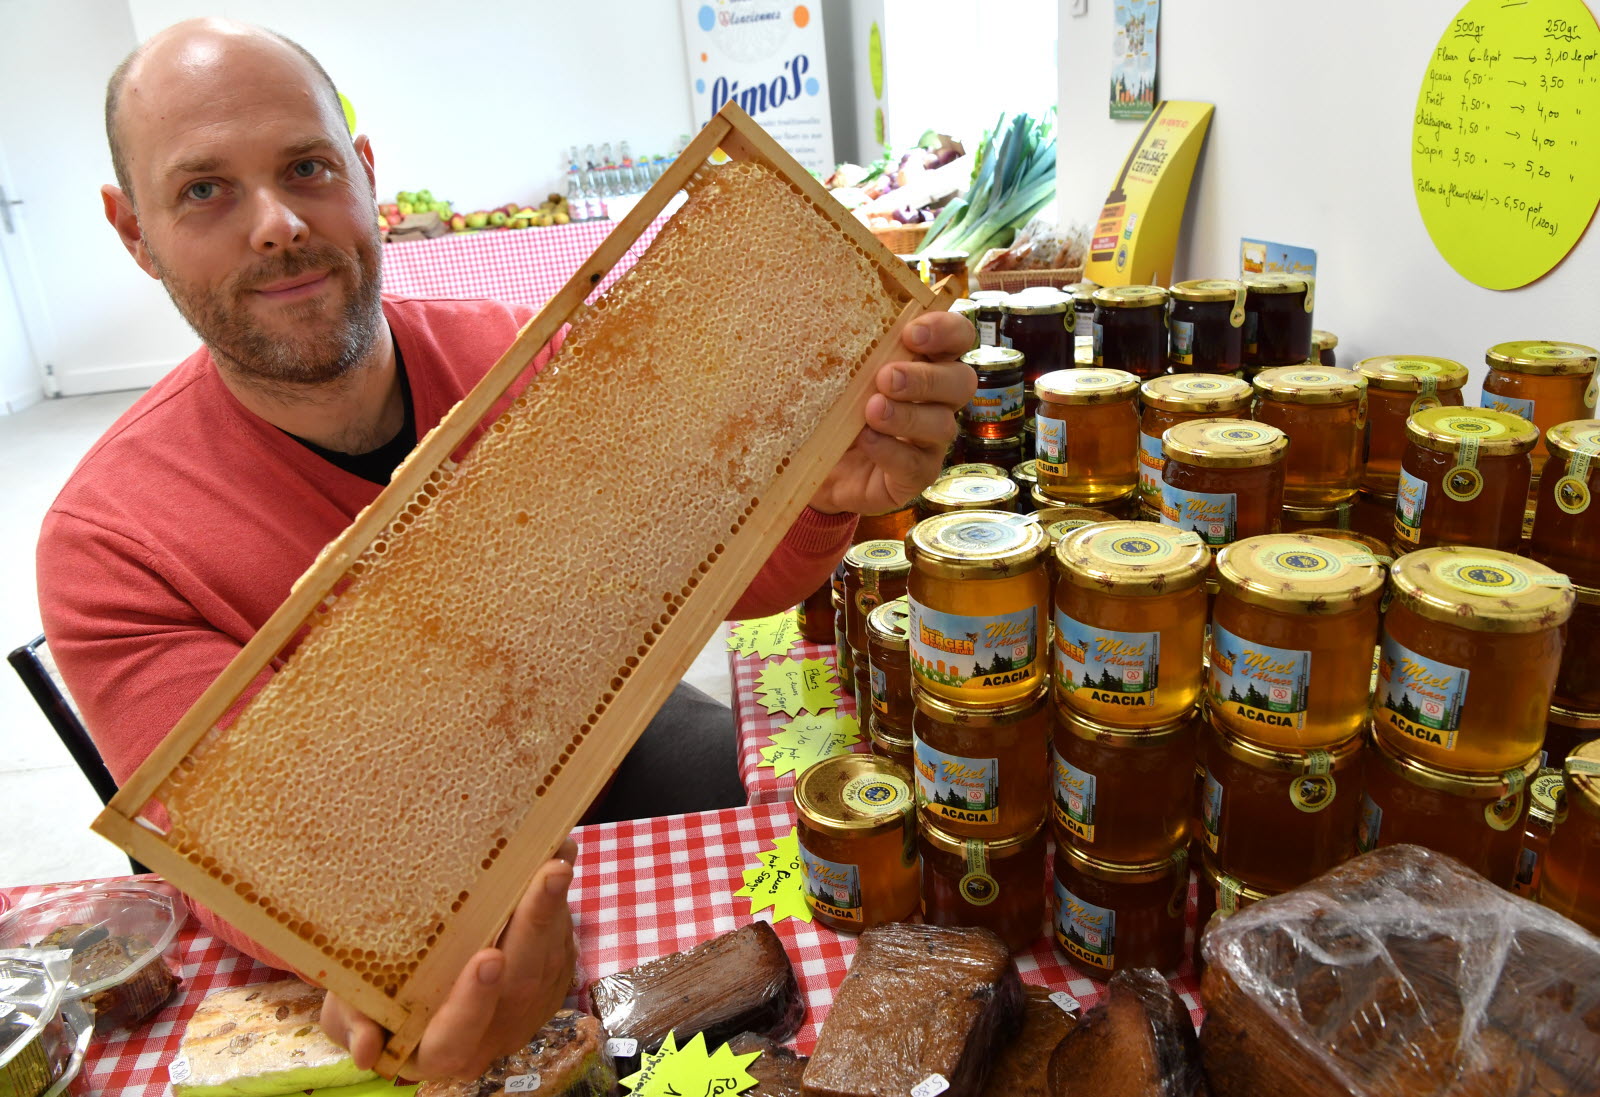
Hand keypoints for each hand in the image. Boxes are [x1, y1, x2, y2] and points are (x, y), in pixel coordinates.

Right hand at [321, 837, 578, 1081]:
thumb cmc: (375, 1004)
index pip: (458, 1037)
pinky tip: (559, 858)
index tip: (487, 959)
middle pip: (520, 988)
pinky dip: (560, 902)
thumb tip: (368, 1049)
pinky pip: (559, 944)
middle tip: (548, 876)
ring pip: (547, 961)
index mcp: (439, 1050)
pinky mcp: (544, 982)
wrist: (405, 999)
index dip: (473, 1002)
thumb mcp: (349, 1014)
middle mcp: (490, 1035)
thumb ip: (356, 1024)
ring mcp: (524, 1010)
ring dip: (555, 908)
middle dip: (535, 928)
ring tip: (556, 858)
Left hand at [808, 311, 976, 516]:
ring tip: (872, 410)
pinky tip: (867, 440)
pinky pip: (916, 464)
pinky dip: (891, 450)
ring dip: (907, 415)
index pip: (957, 338)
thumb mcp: (839, 374)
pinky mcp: (916, 475)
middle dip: (926, 378)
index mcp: (926, 363)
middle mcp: (937, 401)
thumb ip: (853, 351)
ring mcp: (930, 441)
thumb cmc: (833, 408)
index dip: (945, 331)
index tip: (911, 333)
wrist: (816, 463)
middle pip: (961, 381)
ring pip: (942, 425)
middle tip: (887, 377)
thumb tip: (837, 322)